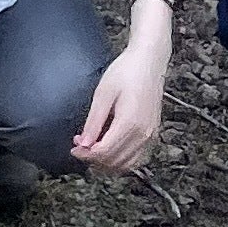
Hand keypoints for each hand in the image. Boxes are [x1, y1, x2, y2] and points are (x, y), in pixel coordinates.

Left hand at [71, 25, 167, 175]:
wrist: (149, 61)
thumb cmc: (126, 71)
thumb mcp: (103, 92)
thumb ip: (94, 121)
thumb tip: (84, 144)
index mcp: (129, 123)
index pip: (104, 152)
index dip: (86, 154)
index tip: (74, 148)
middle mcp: (143, 134)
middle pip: (114, 161)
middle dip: (94, 159)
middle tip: (80, 147)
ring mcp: (150, 136)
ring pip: (126, 165)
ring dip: (107, 163)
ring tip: (93, 149)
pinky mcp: (153, 134)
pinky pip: (137, 159)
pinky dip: (122, 161)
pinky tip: (110, 151)